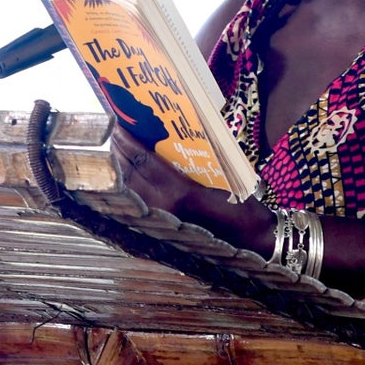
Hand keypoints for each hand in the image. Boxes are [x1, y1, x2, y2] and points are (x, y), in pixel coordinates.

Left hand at [109, 126, 274, 254]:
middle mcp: (165, 206)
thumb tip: (166, 143)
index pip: (144, 162)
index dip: (128, 142)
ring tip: (116, 151)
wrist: (252, 239)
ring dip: (120, 169)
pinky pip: (139, 202)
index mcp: (180, 192)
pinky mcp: (165, 226)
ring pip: (130, 190)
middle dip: (118, 152)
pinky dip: (129, 187)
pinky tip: (127, 177)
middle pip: (131, 174)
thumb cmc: (242, 205)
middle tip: (112, 132)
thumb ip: (189, 165)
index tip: (118, 124)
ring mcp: (162, 218)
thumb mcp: (219, 177)